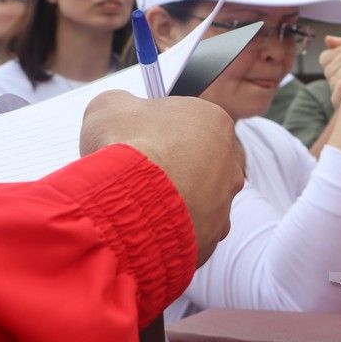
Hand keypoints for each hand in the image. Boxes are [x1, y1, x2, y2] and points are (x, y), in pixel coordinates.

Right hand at [80, 91, 244, 264]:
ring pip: (198, 202)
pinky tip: (145, 228)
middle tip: (138, 176)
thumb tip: (120, 112)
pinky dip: (170, 232)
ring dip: (173, 203)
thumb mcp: (110, 106)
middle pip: (199, 165)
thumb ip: (123, 105)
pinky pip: (191, 233)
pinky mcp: (212, 236)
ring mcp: (225, 203)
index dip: (161, 134)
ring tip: (139, 205)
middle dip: (172, 170)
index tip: (140, 143)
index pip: (192, 126)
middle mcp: (230, 164)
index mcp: (215, 122)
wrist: (128, 200)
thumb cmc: (125, 146)